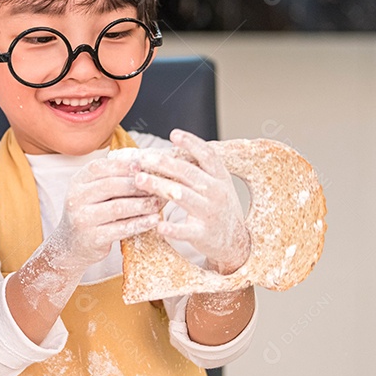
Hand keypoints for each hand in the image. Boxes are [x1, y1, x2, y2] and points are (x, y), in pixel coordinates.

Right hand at [50, 157, 164, 269]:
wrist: (70, 244)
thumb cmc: (90, 213)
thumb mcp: (93, 192)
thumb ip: (111, 179)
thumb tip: (143, 166)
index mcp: (77, 181)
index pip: (101, 167)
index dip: (124, 166)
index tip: (145, 166)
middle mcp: (76, 197)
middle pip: (111, 185)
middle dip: (138, 185)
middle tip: (159, 185)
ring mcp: (82, 218)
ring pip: (118, 207)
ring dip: (142, 204)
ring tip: (159, 203)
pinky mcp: (92, 237)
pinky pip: (121, 228)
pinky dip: (140, 223)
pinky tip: (154, 220)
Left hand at [132, 129, 250, 274]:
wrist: (236, 242)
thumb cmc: (218, 207)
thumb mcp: (217, 184)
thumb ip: (197, 169)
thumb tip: (170, 149)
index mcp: (220, 178)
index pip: (207, 156)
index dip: (191, 143)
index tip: (174, 134)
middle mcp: (217, 193)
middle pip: (188, 173)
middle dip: (163, 164)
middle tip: (142, 158)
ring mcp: (210, 213)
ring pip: (182, 196)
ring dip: (159, 186)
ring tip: (140, 180)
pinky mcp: (203, 234)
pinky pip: (185, 230)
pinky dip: (171, 228)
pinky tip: (157, 224)